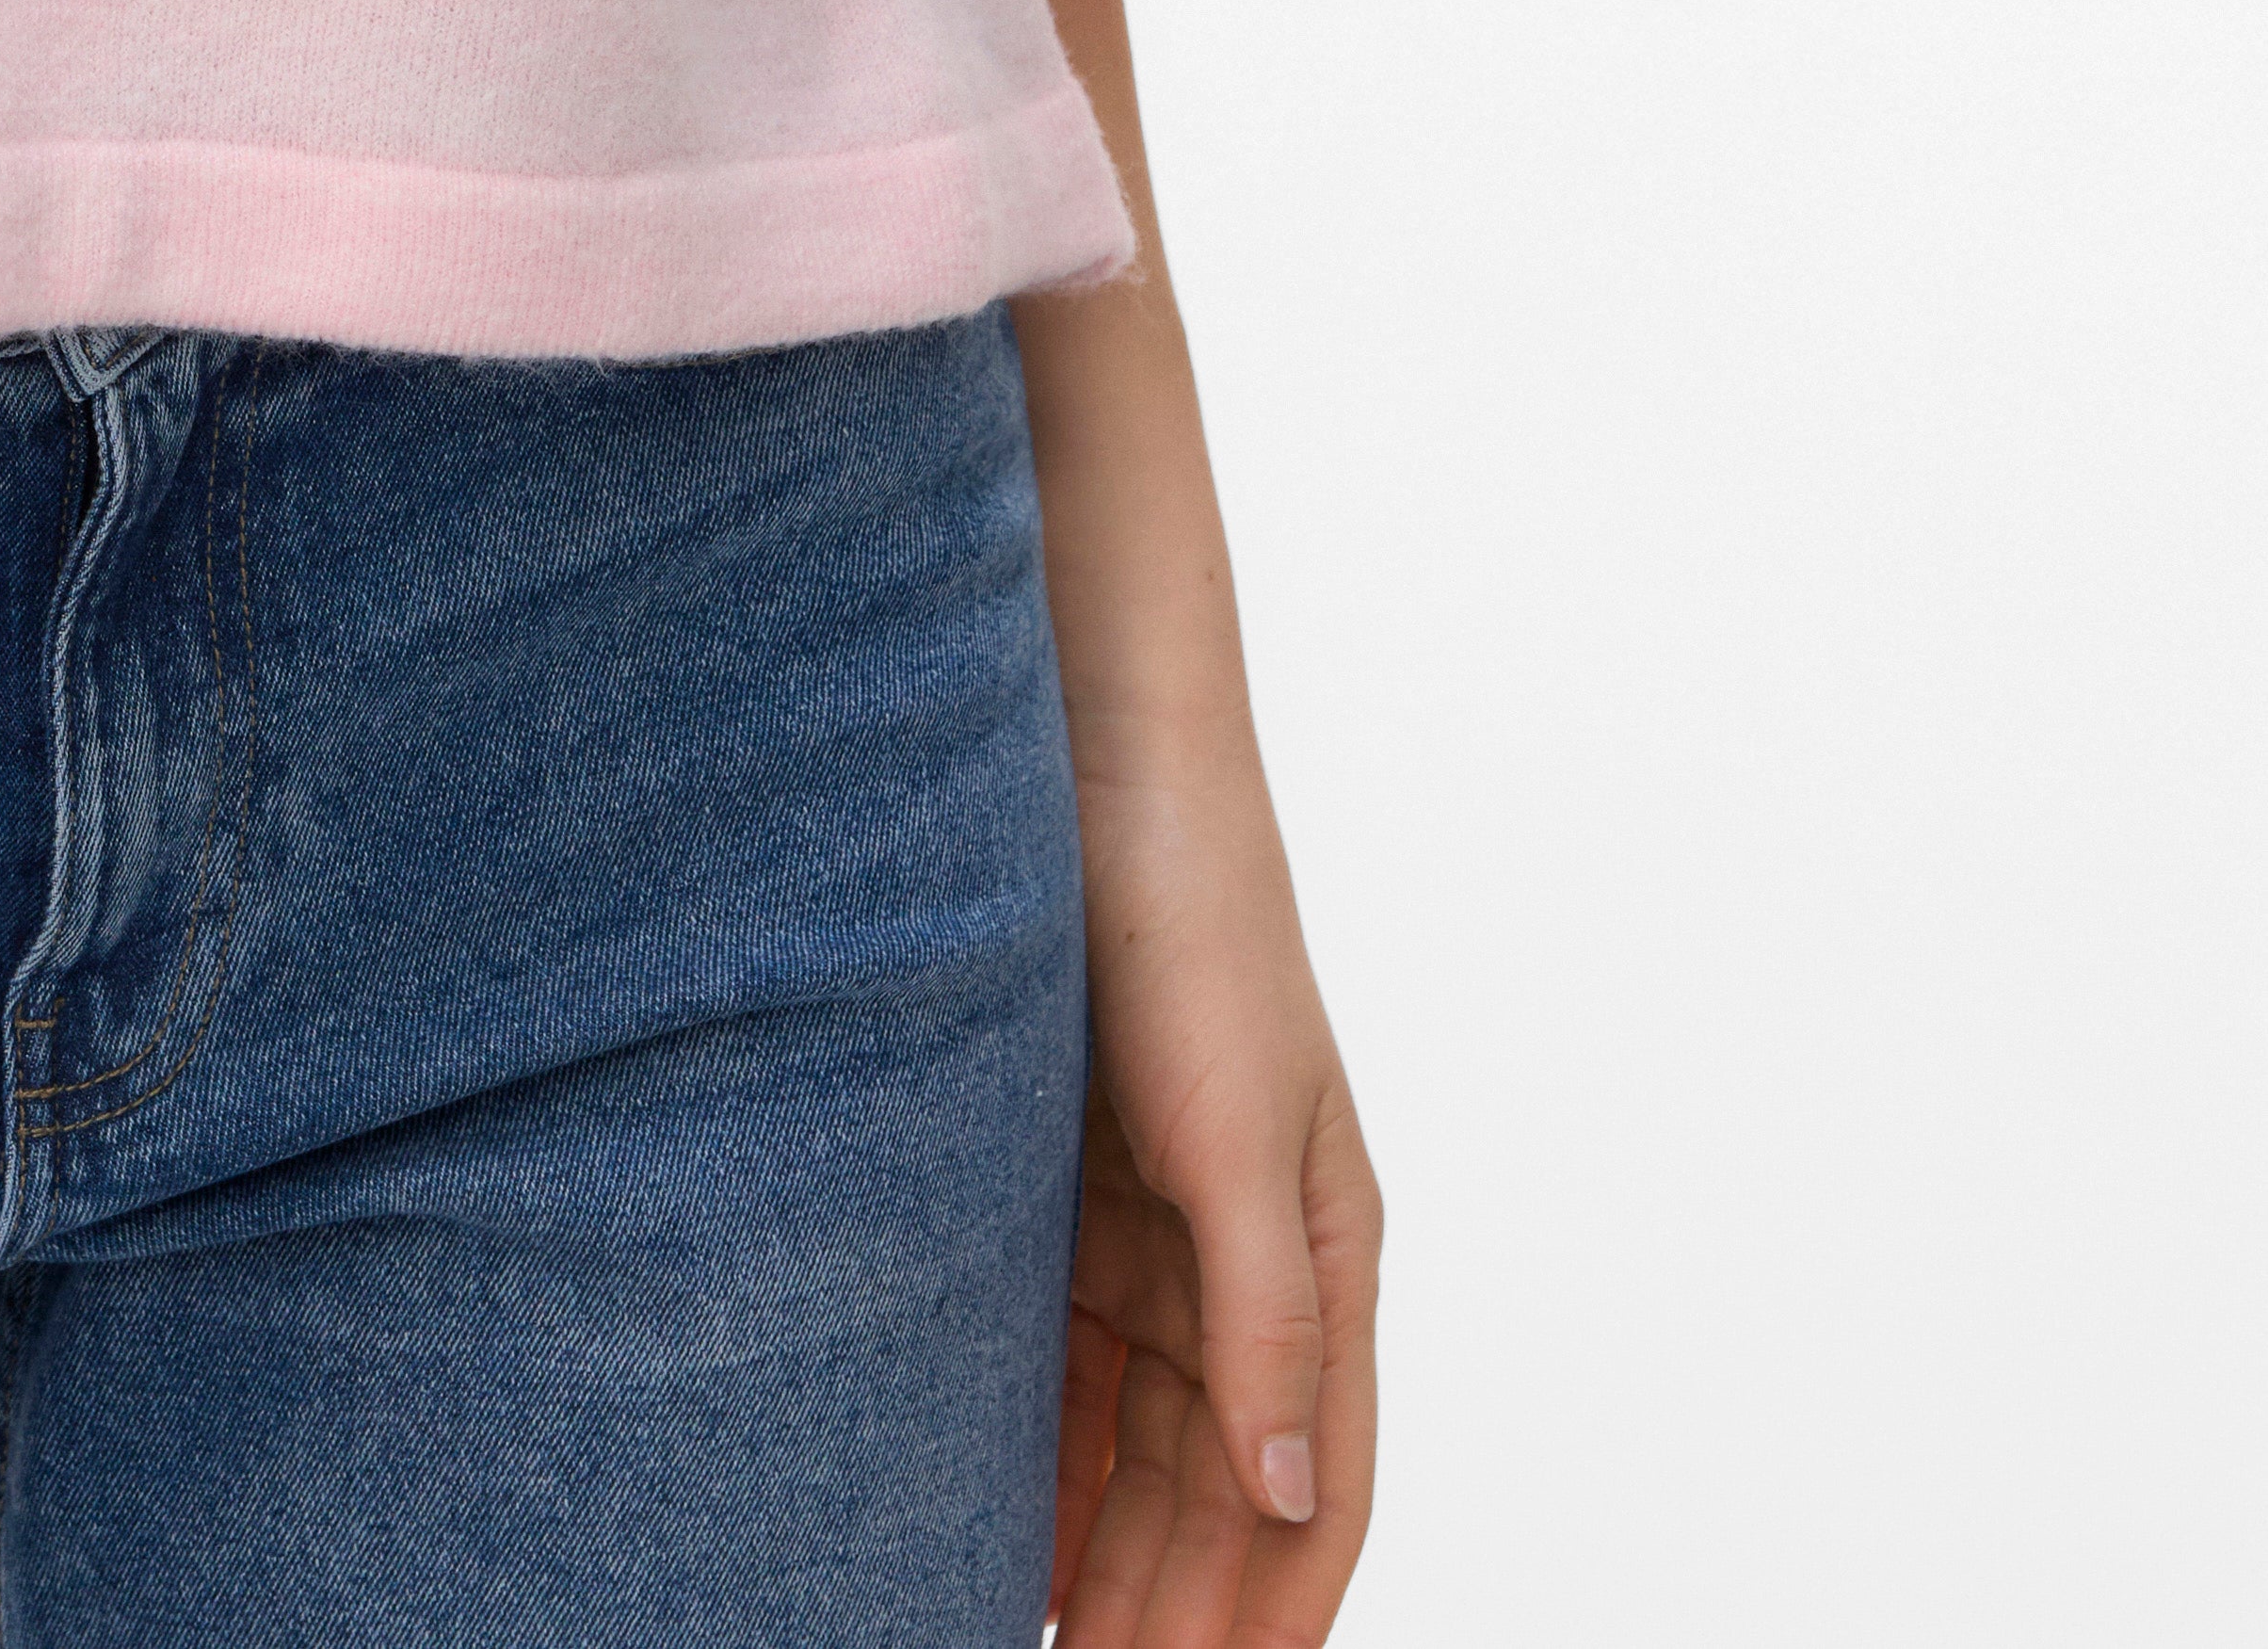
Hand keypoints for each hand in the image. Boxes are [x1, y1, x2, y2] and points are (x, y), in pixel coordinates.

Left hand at [1045, 755, 1383, 1644]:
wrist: (1092, 759)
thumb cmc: (1190, 920)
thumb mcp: (1235, 1132)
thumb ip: (1268, 1321)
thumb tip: (1290, 1498)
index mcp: (1325, 1256)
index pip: (1314, 1492)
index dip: (1271, 1613)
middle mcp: (1249, 1260)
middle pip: (1217, 1490)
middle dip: (1172, 1606)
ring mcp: (1160, 1229)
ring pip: (1134, 1441)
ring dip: (1101, 1551)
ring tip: (1040, 1645)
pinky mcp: (1069, 1190)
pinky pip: (1061, 1360)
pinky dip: (1037, 1452)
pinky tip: (993, 1524)